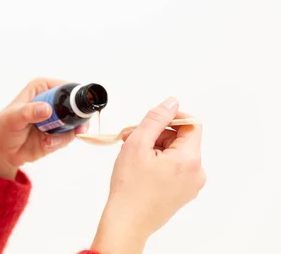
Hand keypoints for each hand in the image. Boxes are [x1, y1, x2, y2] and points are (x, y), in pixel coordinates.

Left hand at [0, 78, 86, 179]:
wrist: (1, 151)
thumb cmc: (3, 128)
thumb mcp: (13, 117)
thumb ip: (29, 112)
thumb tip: (46, 109)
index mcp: (42, 88)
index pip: (66, 87)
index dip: (75, 96)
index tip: (78, 109)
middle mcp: (52, 101)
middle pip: (77, 105)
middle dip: (78, 118)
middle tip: (78, 129)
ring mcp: (57, 118)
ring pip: (76, 123)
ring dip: (66, 134)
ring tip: (48, 141)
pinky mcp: (58, 134)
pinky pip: (68, 137)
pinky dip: (59, 143)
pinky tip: (45, 144)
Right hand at [91, 97, 205, 253]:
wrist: (127, 222)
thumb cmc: (130, 187)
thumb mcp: (138, 143)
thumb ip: (156, 118)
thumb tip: (171, 102)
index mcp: (190, 159)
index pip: (191, 123)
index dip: (170, 116)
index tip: (150, 120)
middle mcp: (197, 172)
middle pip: (181, 138)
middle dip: (156, 133)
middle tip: (131, 138)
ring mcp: (191, 185)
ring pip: (176, 153)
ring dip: (154, 147)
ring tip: (132, 154)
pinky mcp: (182, 193)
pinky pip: (174, 167)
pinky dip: (158, 161)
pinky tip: (139, 167)